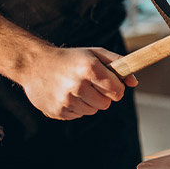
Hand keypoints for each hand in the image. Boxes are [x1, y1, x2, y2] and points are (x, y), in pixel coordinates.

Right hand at [20, 47, 137, 119]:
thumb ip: (118, 64)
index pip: (117, 91)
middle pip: (106, 104)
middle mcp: (78, 85)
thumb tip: (134, 82)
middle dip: (103, 95)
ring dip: (89, 102)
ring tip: (77, 88)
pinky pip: (78, 115)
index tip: (110, 84)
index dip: (116, 88)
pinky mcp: (57, 111)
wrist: (35, 64)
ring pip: (92, 111)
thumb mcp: (94, 53)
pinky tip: (66, 94)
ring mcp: (66, 100)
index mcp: (90, 68)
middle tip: (90, 84)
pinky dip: (75, 107)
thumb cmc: (70, 58)